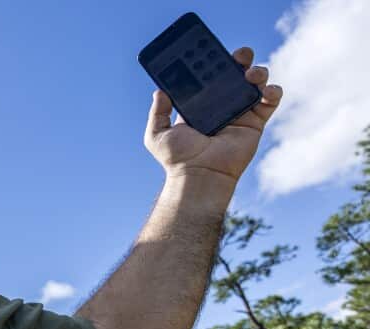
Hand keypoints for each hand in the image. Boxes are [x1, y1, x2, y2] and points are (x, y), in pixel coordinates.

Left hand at [145, 46, 282, 181]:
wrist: (199, 176)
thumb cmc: (177, 159)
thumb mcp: (157, 134)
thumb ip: (157, 112)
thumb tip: (159, 90)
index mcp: (200, 104)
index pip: (209, 76)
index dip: (212, 61)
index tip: (211, 50)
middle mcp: (222, 105)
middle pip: (235, 74)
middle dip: (239, 59)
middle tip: (238, 55)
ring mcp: (240, 112)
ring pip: (255, 82)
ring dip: (258, 71)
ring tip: (251, 74)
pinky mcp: (256, 123)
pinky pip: (271, 101)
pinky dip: (273, 91)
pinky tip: (266, 90)